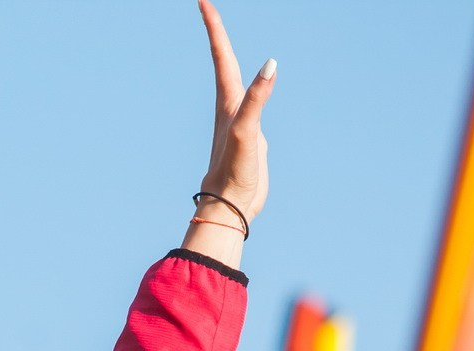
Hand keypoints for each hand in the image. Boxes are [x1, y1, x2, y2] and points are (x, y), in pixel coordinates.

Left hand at [186, 3, 273, 263]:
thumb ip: (258, 99)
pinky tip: (253, 89)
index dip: (214, 29)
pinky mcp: (249, 137)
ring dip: (226, 59)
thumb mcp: (248, 132)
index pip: (221, 57)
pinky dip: (251, 87)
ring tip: (221, 40)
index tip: (203, 2)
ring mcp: (238, 122)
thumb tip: (270, 65)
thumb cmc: (234, 172)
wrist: (230, 207)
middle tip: (208, 10)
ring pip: (233, 81)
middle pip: (223, 63)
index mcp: (227, 103)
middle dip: (217, 36)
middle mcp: (229, 108)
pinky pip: (249, 103)